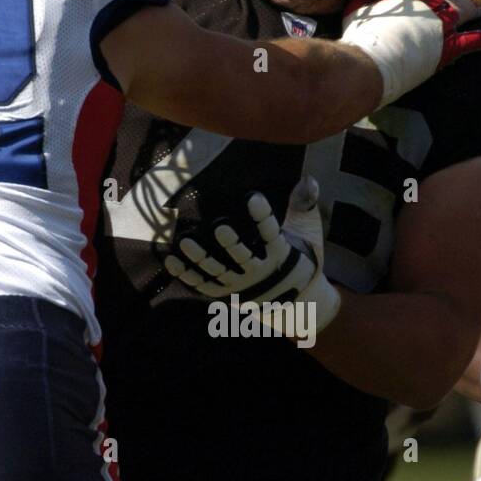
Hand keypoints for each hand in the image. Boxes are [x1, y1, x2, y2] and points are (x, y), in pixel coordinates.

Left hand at [164, 176, 340, 334]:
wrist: (298, 302)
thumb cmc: (299, 258)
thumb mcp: (308, 232)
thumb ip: (304, 204)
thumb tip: (308, 177)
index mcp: (282, 255)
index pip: (273, 235)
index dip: (264, 218)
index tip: (254, 198)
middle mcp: (261, 272)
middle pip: (244, 259)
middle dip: (232, 246)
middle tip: (220, 228)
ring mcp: (241, 286)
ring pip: (218, 273)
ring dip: (200, 259)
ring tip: (184, 242)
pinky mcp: (227, 294)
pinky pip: (204, 286)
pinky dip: (187, 275)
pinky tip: (171, 260)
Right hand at [339, 0, 480, 105]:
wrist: (369, 63)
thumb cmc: (360, 39)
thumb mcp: (356, 9)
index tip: (425, 0)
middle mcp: (428, 4)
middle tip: (459, 0)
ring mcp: (441, 24)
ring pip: (463, 11)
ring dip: (471, 9)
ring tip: (478, 11)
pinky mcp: (448, 46)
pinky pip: (473, 40)